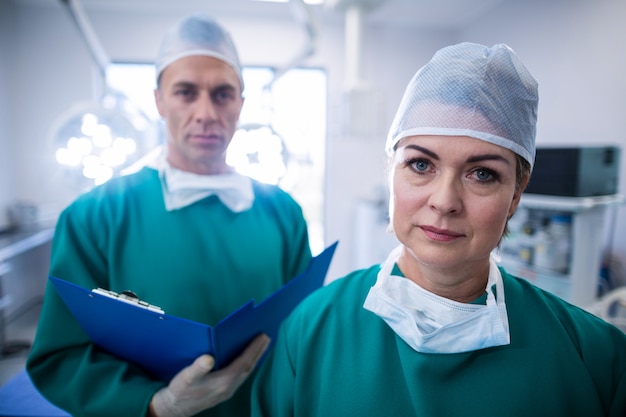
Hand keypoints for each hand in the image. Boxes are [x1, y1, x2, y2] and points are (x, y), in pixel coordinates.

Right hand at [149, 334, 270, 416]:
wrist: (174, 409)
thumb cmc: (180, 391)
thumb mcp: (186, 378)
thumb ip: (197, 368)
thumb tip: (208, 358)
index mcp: (223, 383)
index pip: (244, 363)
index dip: (254, 349)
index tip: (263, 336)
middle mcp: (229, 387)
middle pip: (249, 367)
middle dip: (259, 352)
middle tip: (267, 336)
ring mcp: (228, 390)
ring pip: (246, 372)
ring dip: (254, 358)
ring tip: (260, 345)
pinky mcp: (224, 390)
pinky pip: (241, 375)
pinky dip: (246, 364)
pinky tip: (246, 358)